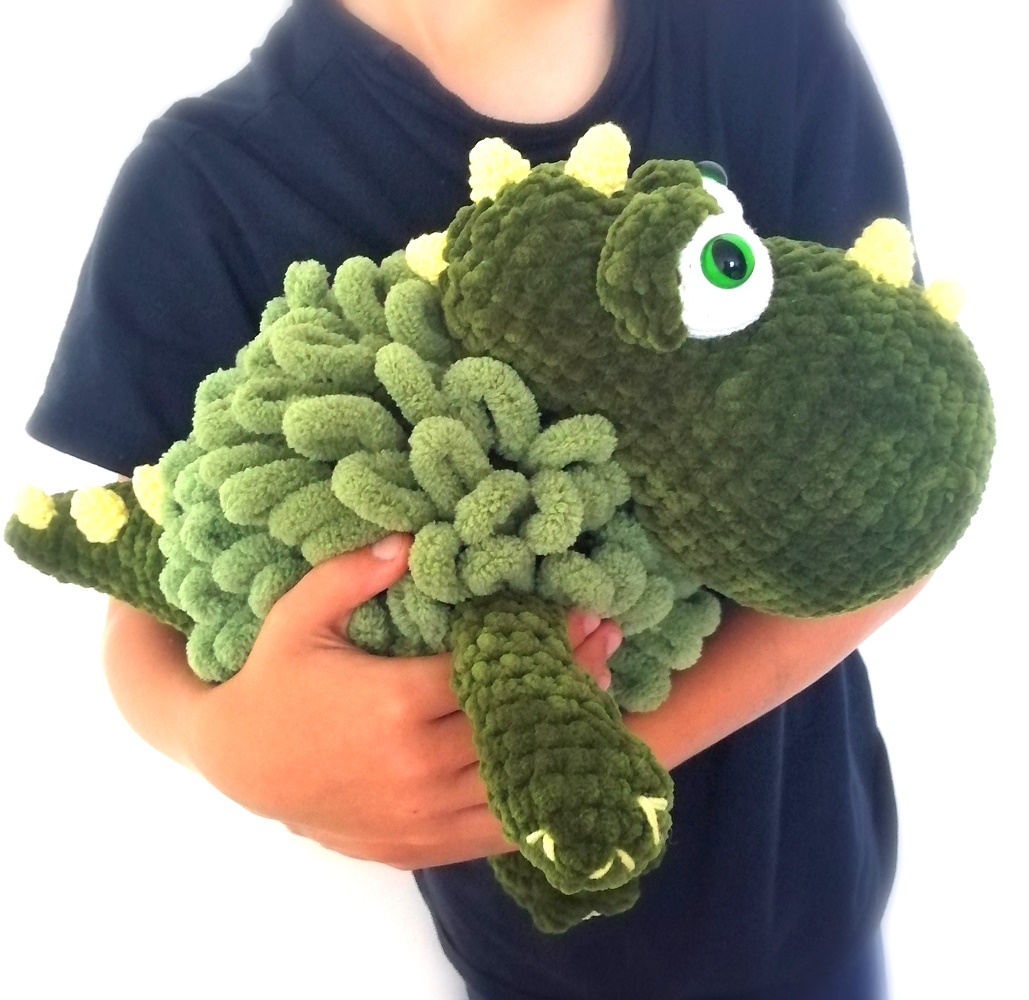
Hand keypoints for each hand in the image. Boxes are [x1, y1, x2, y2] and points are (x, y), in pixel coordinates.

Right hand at [184, 535, 620, 868]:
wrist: (240, 764)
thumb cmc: (274, 682)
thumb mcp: (298, 617)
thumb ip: (351, 575)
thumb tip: (408, 540)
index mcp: (395, 703)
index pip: (495, 671)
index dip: (548, 643)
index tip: (585, 616)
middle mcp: (418, 764)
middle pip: (518, 722)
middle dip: (571, 680)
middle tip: (607, 647)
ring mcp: (422, 813)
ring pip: (518, 779)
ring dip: (566, 738)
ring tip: (601, 699)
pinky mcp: (419, 845)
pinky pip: (495, 830)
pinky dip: (537, 800)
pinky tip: (564, 767)